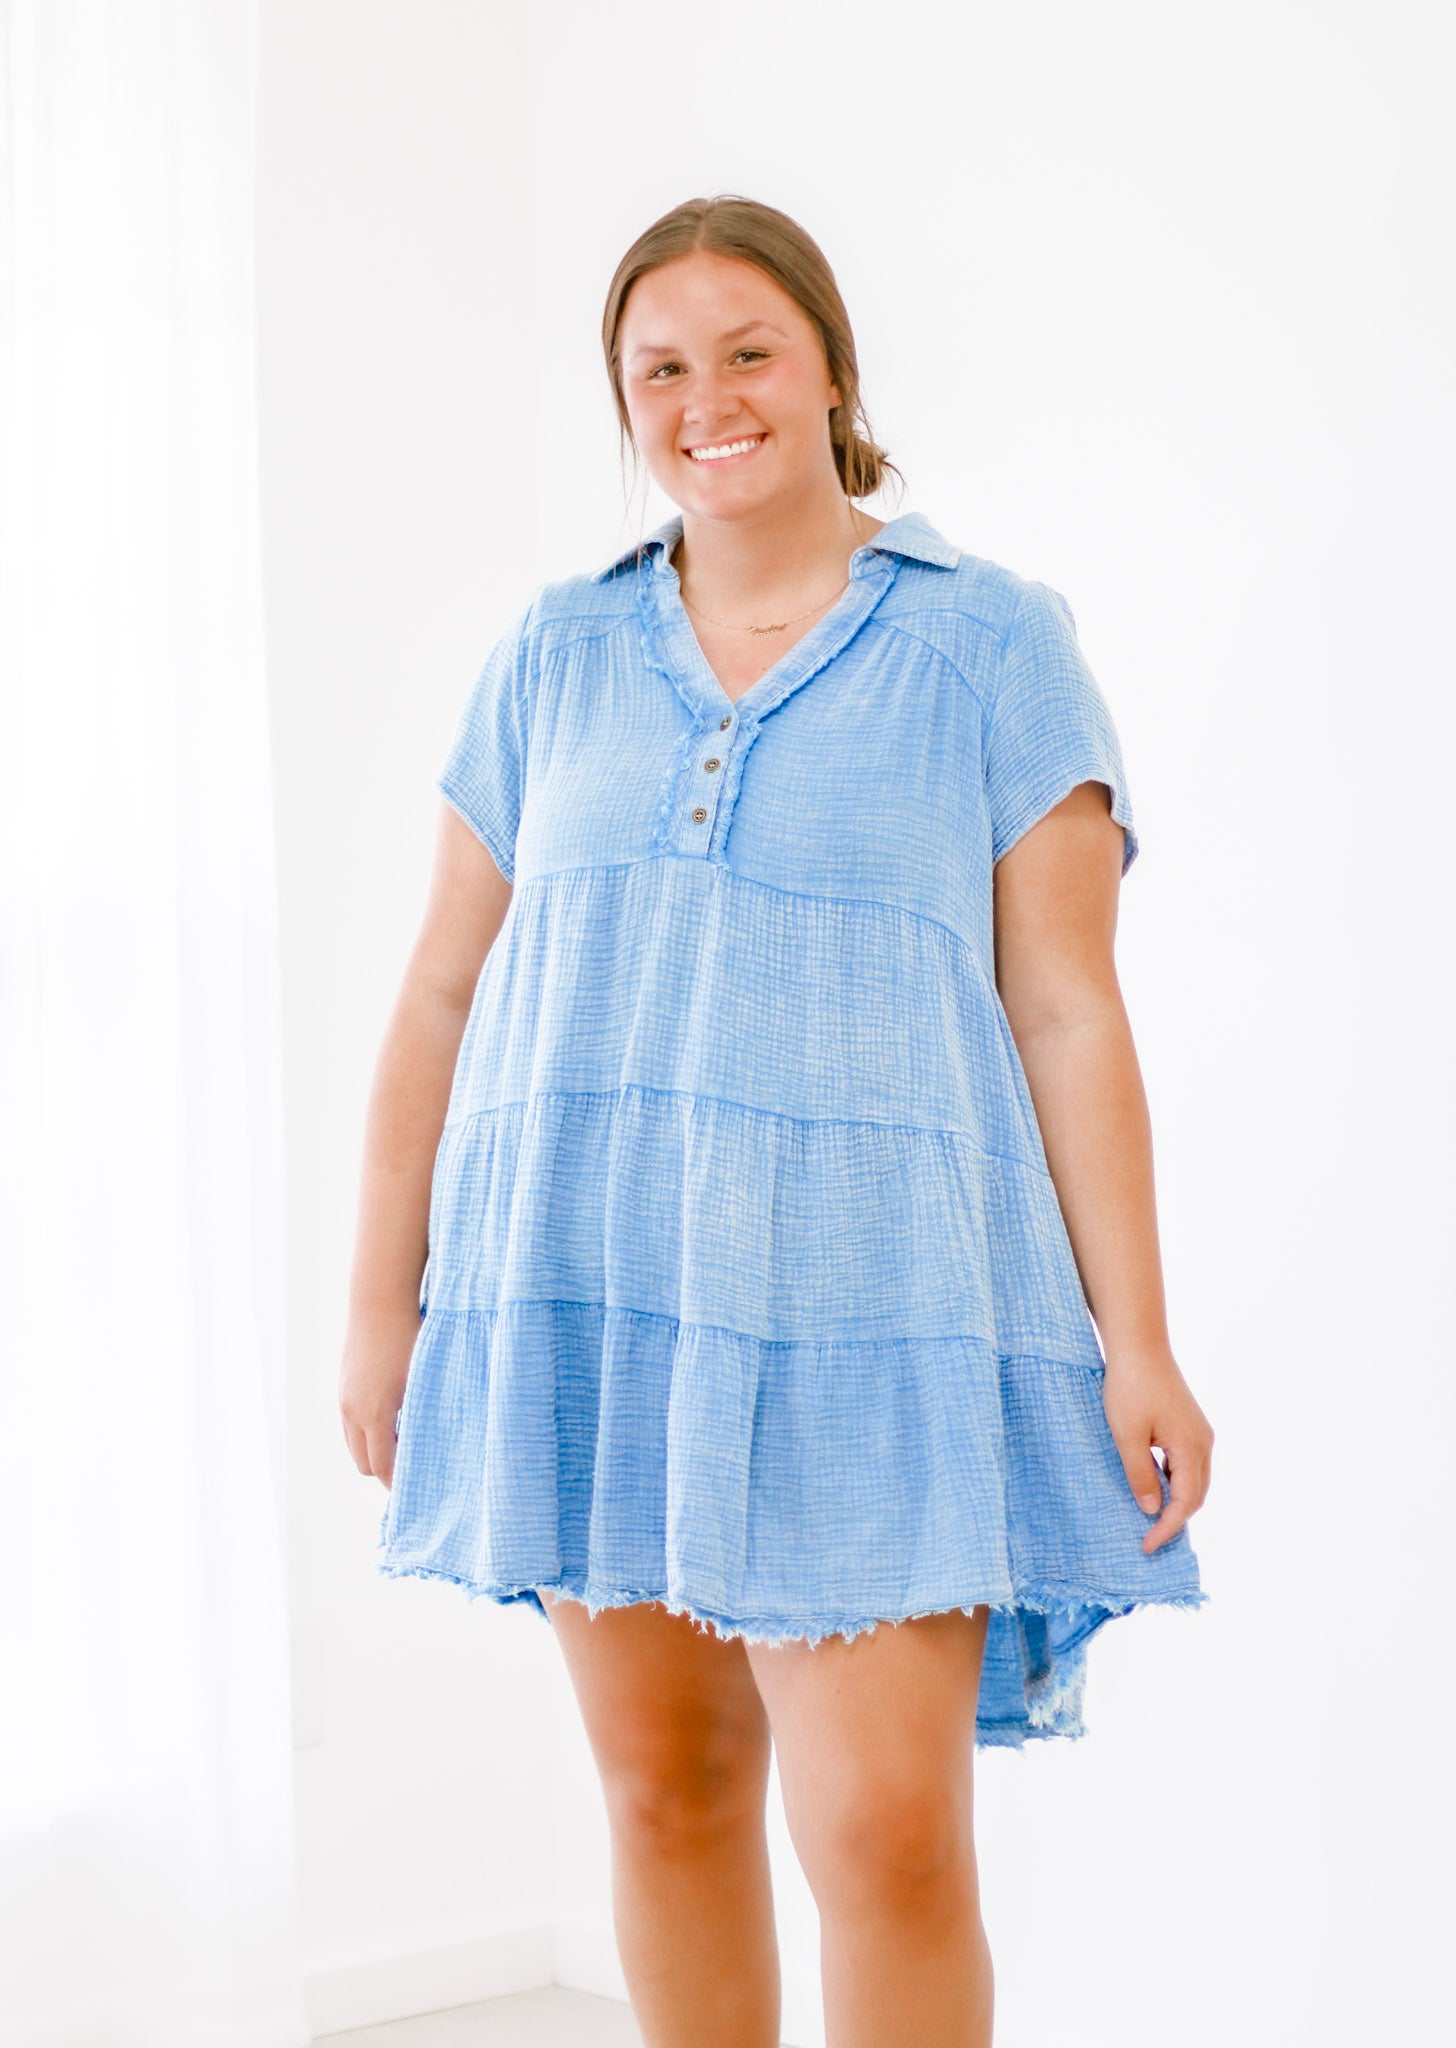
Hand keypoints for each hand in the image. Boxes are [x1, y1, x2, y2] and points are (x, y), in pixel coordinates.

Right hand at [339, 1299, 422, 1489]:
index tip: (419, 1488)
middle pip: (364, 1463)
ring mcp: (344, 1400)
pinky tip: (393, 1419)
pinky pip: (350, 1426)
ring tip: (406, 1442)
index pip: (382, 1468)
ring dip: (375, 1451)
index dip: (398, 1483)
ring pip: (354, 1446)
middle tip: (416, 1465)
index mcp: (376, 1413)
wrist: (380, 1300)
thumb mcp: (426, 1377)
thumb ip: (427, 1414)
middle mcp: (353, 1411)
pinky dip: (367, 1433)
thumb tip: (441, 1445)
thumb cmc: (411, 1336)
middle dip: (386, 1470)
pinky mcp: (343, 1388)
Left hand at [1100, 1346, 1213, 1554]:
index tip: (1147, 1546)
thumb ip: (1140, 1475)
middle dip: (1175, 1519)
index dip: (1167, 1528)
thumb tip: (1153, 1510)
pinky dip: (1174, 1481)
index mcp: (1191, 1447)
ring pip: (1194, 1479)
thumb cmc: (1129, 1387)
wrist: (1139, 1345)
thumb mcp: (1126, 1436)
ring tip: (1150, 1517)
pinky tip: (1153, 1484)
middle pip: (1196, 1494)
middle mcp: (1203, 1442)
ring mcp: (1198, 1431)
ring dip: (1176, 1501)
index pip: (1185, 1502)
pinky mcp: (1189, 1423)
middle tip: (1149, 1538)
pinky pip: (1187, 1462)